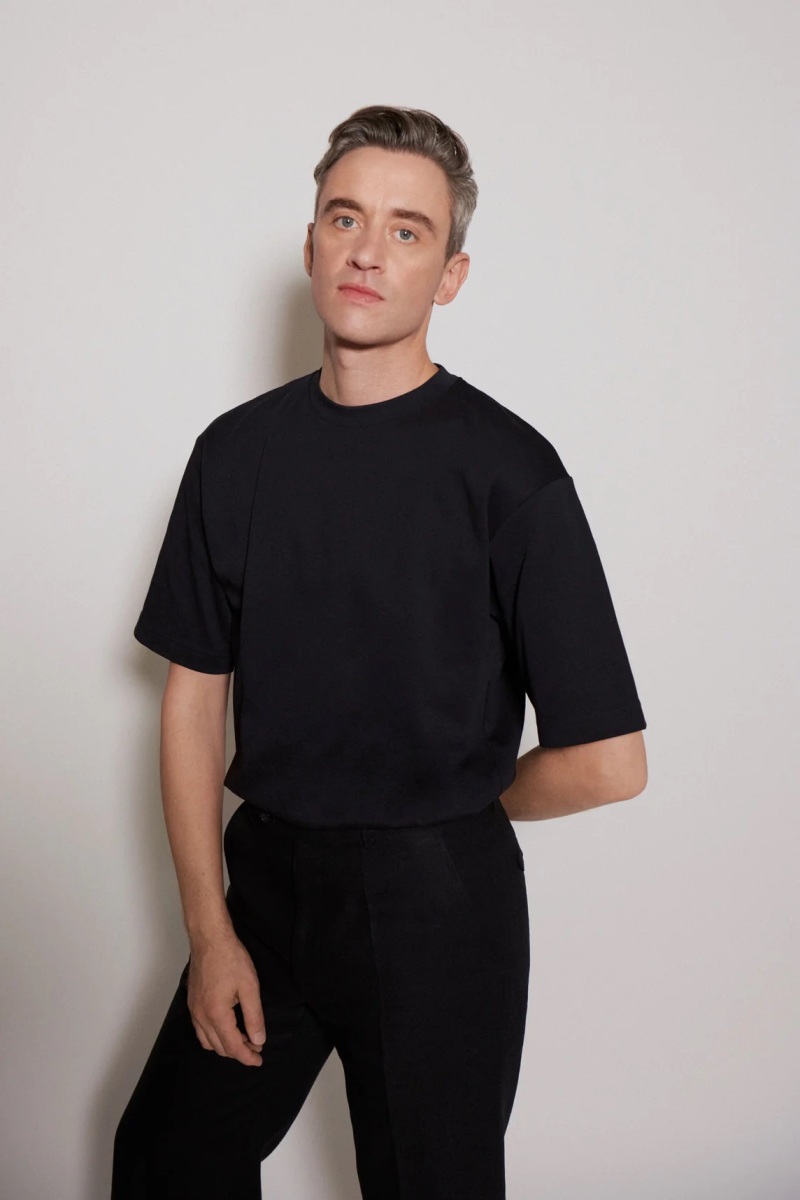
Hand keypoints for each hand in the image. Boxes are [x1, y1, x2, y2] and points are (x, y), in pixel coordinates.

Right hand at [186, 929, 265, 1065]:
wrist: (209, 939)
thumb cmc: (230, 959)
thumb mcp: (249, 987)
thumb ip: (254, 1016)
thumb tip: (258, 1040)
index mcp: (216, 1014)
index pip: (232, 1046)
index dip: (247, 1056)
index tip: (259, 1060)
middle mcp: (201, 1016)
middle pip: (219, 1047)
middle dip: (239, 1051)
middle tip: (256, 1046)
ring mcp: (193, 1010)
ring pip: (207, 1042)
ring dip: (225, 1045)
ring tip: (244, 1038)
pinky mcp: (191, 1003)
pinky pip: (201, 1030)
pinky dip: (214, 1036)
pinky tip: (227, 1028)